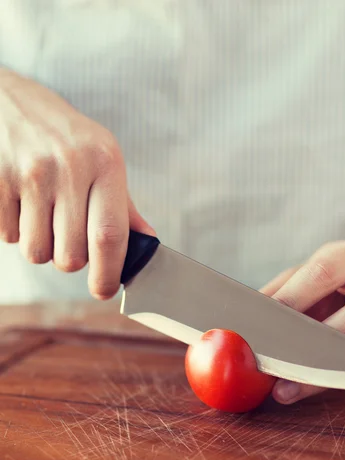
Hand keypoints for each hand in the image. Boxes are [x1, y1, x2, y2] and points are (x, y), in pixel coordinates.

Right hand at [0, 68, 153, 299]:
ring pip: (37, 252)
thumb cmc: (64, 135)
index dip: (108, 273)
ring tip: (43, 213)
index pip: (110, 235)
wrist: (7, 101)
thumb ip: (124, 206)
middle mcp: (68, 166)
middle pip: (70, 256)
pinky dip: (15, 229)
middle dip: (70, 260)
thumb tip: (146, 244)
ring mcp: (29, 174)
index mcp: (104, 162)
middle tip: (68, 235)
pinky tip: (21, 201)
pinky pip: (8, 236)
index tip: (104, 290)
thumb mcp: (102, 159)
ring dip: (42, 245)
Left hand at [260, 235, 344, 403]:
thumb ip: (280, 291)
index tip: (263, 325)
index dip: (294, 300)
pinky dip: (335, 380)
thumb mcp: (309, 271)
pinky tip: (307, 388)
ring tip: (286, 388)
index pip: (324, 274)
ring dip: (324, 374)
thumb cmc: (336, 273)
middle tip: (276, 366)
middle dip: (314, 346)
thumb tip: (243, 318)